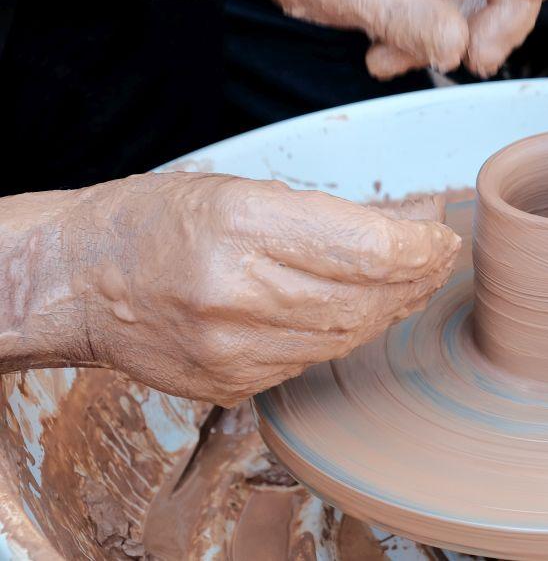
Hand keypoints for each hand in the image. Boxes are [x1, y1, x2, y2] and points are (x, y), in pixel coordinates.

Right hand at [9, 173, 459, 405]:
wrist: (76, 279)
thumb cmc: (157, 221)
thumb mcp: (246, 190)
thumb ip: (334, 213)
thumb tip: (415, 220)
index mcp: (244, 225)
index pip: (370, 248)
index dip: (422, 248)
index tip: (444, 239)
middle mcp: (238, 292)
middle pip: (368, 298)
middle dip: (415, 279)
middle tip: (435, 260)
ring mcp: (232, 348)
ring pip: (347, 336)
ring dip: (387, 310)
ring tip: (404, 283)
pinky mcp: (228, 384)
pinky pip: (311, 362)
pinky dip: (340, 335)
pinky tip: (350, 311)